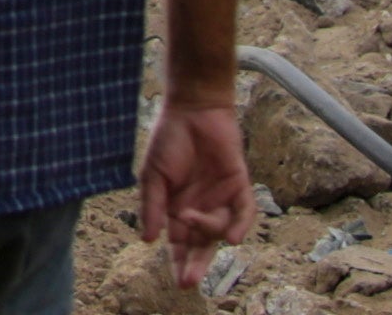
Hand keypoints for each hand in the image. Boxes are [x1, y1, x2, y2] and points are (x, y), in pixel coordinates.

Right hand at [136, 97, 252, 284]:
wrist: (192, 109)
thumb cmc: (168, 139)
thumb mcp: (152, 175)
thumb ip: (152, 207)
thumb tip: (147, 240)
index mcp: (176, 208)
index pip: (180, 243)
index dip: (180, 262)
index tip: (180, 282)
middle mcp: (200, 207)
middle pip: (202, 245)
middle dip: (197, 264)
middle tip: (191, 281)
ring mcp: (221, 198)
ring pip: (220, 230)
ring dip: (208, 230)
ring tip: (190, 217)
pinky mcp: (239, 185)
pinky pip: (244, 213)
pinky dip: (239, 226)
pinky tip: (231, 238)